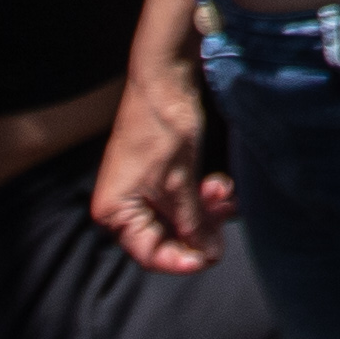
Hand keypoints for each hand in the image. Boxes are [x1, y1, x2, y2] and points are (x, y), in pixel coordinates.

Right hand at [92, 48, 232, 274]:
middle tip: (224, 216)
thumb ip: (192, 223)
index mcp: (114, 212)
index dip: (181, 259)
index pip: (149, 253)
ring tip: (224, 192)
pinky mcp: (156, 175)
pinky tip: (220, 184)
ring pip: (177, 217)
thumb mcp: (180, 183)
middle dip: (199, 228)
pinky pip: (180, 198)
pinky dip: (200, 195)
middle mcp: (122, 205)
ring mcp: (139, 189)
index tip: (211, 257)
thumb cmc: (163, 129)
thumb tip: (208, 254)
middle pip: (165, 236)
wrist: (164, 79)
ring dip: (204, 210)